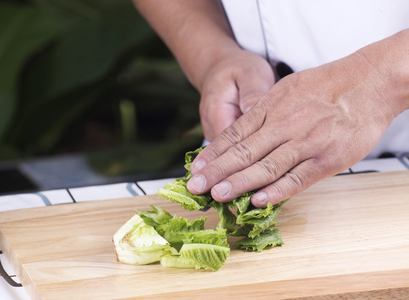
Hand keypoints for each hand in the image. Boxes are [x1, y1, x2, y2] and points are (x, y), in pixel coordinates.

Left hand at [187, 50, 400, 206]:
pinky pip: (298, 178)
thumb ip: (262, 109)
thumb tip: (240, 127)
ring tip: (217, 194)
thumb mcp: (285, 88)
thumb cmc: (325, 85)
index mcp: (270, 108)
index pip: (234, 135)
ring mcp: (304, 143)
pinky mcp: (326, 159)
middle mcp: (283, 126)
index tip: (196, 168)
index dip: (213, 153)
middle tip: (194, 187)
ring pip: (265, 167)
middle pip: (243, 153)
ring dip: (239, 183)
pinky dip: (277, 191)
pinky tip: (258, 200)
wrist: (368, 82)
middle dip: (216, 172)